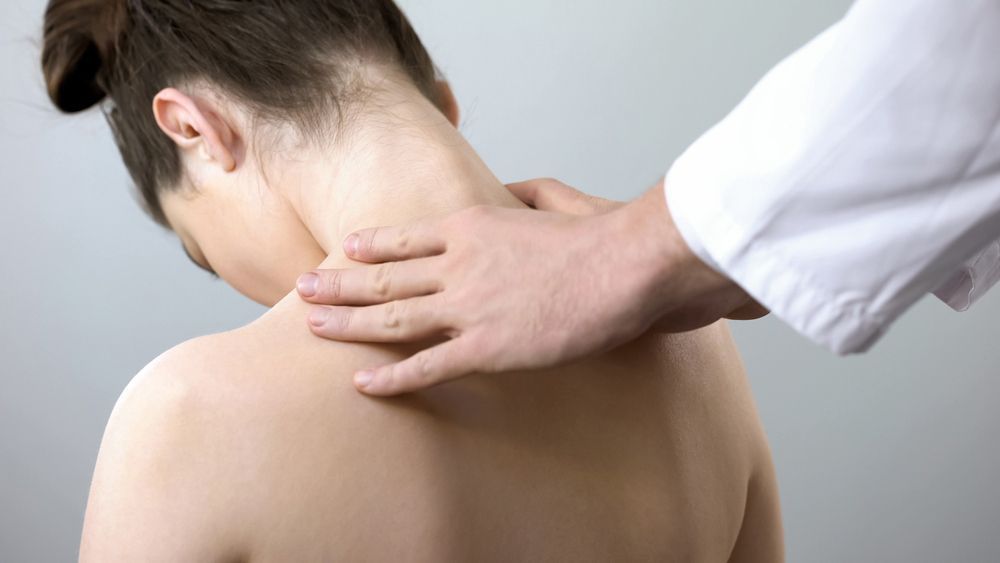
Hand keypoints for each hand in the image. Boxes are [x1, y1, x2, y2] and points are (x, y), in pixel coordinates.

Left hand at [298, 178, 763, 395]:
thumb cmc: (596, 236)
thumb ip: (522, 192)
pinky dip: (391, 376)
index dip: (369, 247)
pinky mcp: (487, 347)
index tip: (342, 252)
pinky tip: (362, 382)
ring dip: (348, 323)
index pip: (405, 237)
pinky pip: (427, 365)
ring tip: (312, 325)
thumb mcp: (552, 198)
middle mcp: (458, 264)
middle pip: (384, 276)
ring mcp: (468, 307)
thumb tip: (509, 188)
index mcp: (472, 227)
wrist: (624, 266)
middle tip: (301, 288)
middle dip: (338, 285)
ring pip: (392, 317)